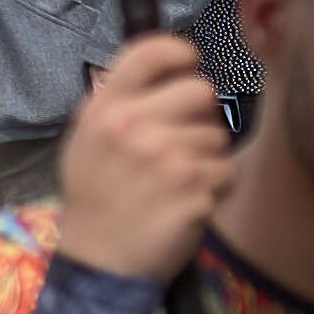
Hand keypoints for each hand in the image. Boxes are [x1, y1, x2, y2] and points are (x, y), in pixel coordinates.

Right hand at [47, 32, 233, 282]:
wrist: (100, 260)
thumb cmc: (97, 197)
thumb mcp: (86, 141)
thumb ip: (119, 104)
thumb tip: (171, 69)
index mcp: (103, 110)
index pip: (149, 53)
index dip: (178, 53)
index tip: (186, 64)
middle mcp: (133, 126)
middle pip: (200, 91)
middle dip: (199, 116)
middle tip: (181, 142)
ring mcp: (165, 158)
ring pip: (217, 137)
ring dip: (207, 158)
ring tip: (176, 183)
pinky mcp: (194, 189)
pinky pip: (226, 172)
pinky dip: (215, 188)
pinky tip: (186, 203)